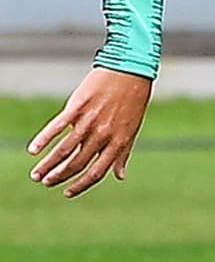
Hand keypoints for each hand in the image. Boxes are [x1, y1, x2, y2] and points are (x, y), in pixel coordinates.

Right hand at [27, 68, 153, 198]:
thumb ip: (123, 154)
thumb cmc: (133, 100)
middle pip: (77, 163)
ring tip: (36, 174)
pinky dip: (44, 140)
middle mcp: (103, 134)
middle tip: (46, 183)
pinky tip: (33, 150)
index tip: (67, 192)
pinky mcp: (78, 106)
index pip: (96, 172)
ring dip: (48, 164)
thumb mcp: (133, 129)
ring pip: (64, 149)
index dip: (81, 185)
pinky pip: (57, 127)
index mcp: (118, 142)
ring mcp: (89, 121)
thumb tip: (120, 176)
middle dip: (59, 177)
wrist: (130, 69)